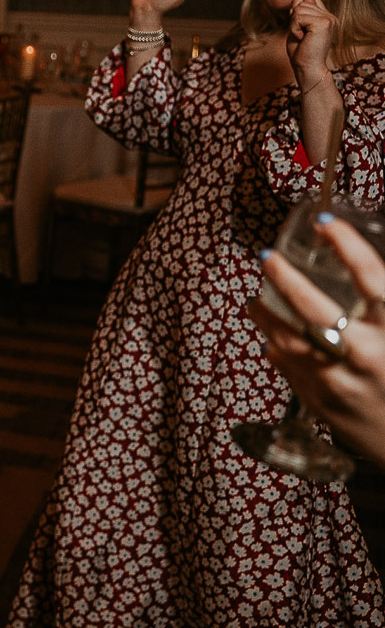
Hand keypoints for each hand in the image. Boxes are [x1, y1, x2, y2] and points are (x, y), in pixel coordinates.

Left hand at [252, 215, 384, 466]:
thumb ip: (382, 307)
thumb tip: (363, 275)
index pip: (373, 278)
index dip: (348, 246)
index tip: (326, 223)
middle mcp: (367, 355)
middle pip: (316, 309)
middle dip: (286, 279)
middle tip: (267, 257)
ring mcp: (339, 382)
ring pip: (289, 338)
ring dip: (266, 315)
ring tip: (255, 300)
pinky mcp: (319, 404)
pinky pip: (287, 366)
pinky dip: (277, 347)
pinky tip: (271, 335)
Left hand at [287, 0, 337, 85]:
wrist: (307, 68)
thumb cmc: (301, 51)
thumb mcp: (298, 27)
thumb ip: (300, 11)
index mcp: (326, 17)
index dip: (297, 9)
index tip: (300, 27)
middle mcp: (330, 17)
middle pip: (302, 2)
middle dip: (294, 19)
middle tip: (302, 35)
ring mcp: (329, 19)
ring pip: (299, 9)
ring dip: (294, 25)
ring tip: (303, 37)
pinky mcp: (324, 23)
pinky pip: (298, 18)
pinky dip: (294, 29)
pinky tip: (303, 39)